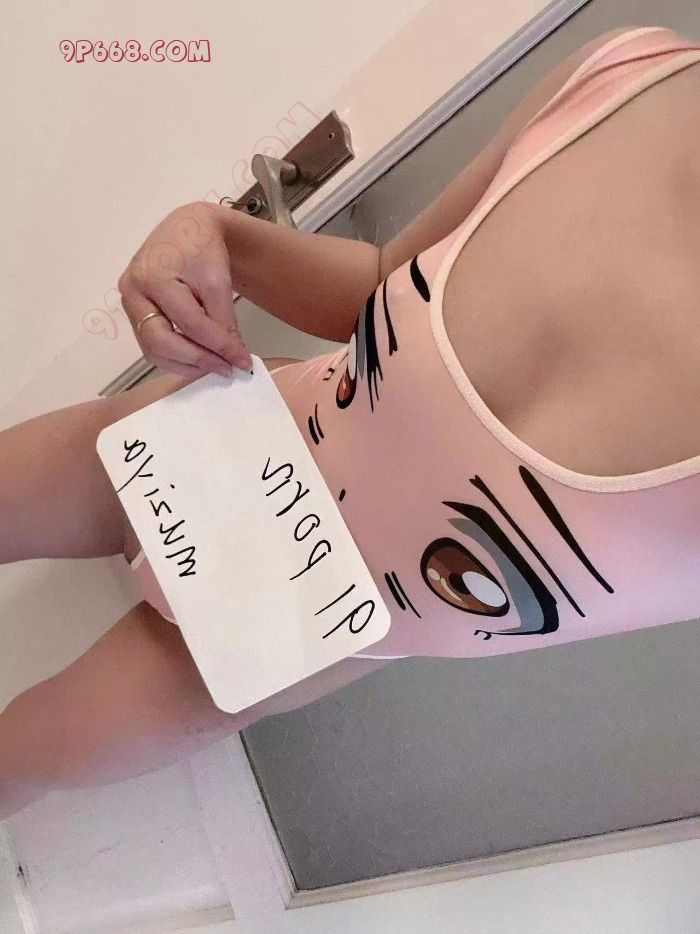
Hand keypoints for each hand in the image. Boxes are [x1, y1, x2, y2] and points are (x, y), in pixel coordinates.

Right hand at [118, 201, 252, 379]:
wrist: (186, 230)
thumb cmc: (202, 249)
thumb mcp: (218, 281)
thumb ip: (223, 320)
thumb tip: (233, 358)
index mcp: (152, 277)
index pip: (189, 323)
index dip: (218, 346)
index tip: (242, 362)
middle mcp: (132, 292)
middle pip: (161, 342)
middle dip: (197, 361)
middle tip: (226, 369)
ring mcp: (128, 305)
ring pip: (153, 350)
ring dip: (186, 365)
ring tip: (215, 366)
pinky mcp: (133, 314)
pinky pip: (152, 345)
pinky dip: (176, 357)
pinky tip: (199, 358)